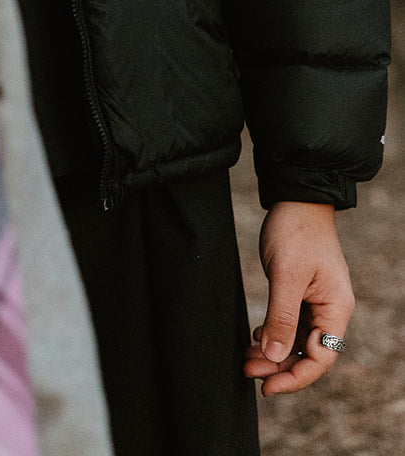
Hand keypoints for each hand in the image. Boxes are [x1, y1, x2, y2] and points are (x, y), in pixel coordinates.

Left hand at [243, 200, 353, 395]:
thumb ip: (281, 318)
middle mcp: (330, 310)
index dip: (295, 378)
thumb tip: (275, 357)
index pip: (320, 359)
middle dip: (278, 367)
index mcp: (336, 309)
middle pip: (307, 354)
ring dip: (273, 352)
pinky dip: (274, 333)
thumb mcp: (286, 276)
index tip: (267, 386)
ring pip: (297, 340)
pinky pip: (291, 323)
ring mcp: (317, 301)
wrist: (296, 197)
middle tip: (247, 371)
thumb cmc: (296, 232)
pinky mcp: (302, 292)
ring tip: (247, 359)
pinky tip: (256, 337)